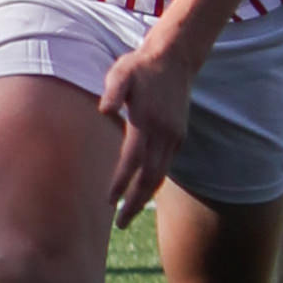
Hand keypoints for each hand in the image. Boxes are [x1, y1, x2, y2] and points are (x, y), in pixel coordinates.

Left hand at [98, 34, 200, 228]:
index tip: (109, 202)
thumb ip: (113, 91)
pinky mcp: (179, 135)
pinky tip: (143, 190)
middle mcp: (164, 133)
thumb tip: (104, 109)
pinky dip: (155, 182)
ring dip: (145, 196)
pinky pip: (167, 165)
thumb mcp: (122, 72)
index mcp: (147, 122)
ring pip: (161, 175)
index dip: (121, 183)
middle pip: (151, 178)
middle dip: (135, 203)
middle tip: (120, 224)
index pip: (133, 161)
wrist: (175, 58)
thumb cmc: (141, 66)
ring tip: (129, 212)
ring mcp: (174, 136)